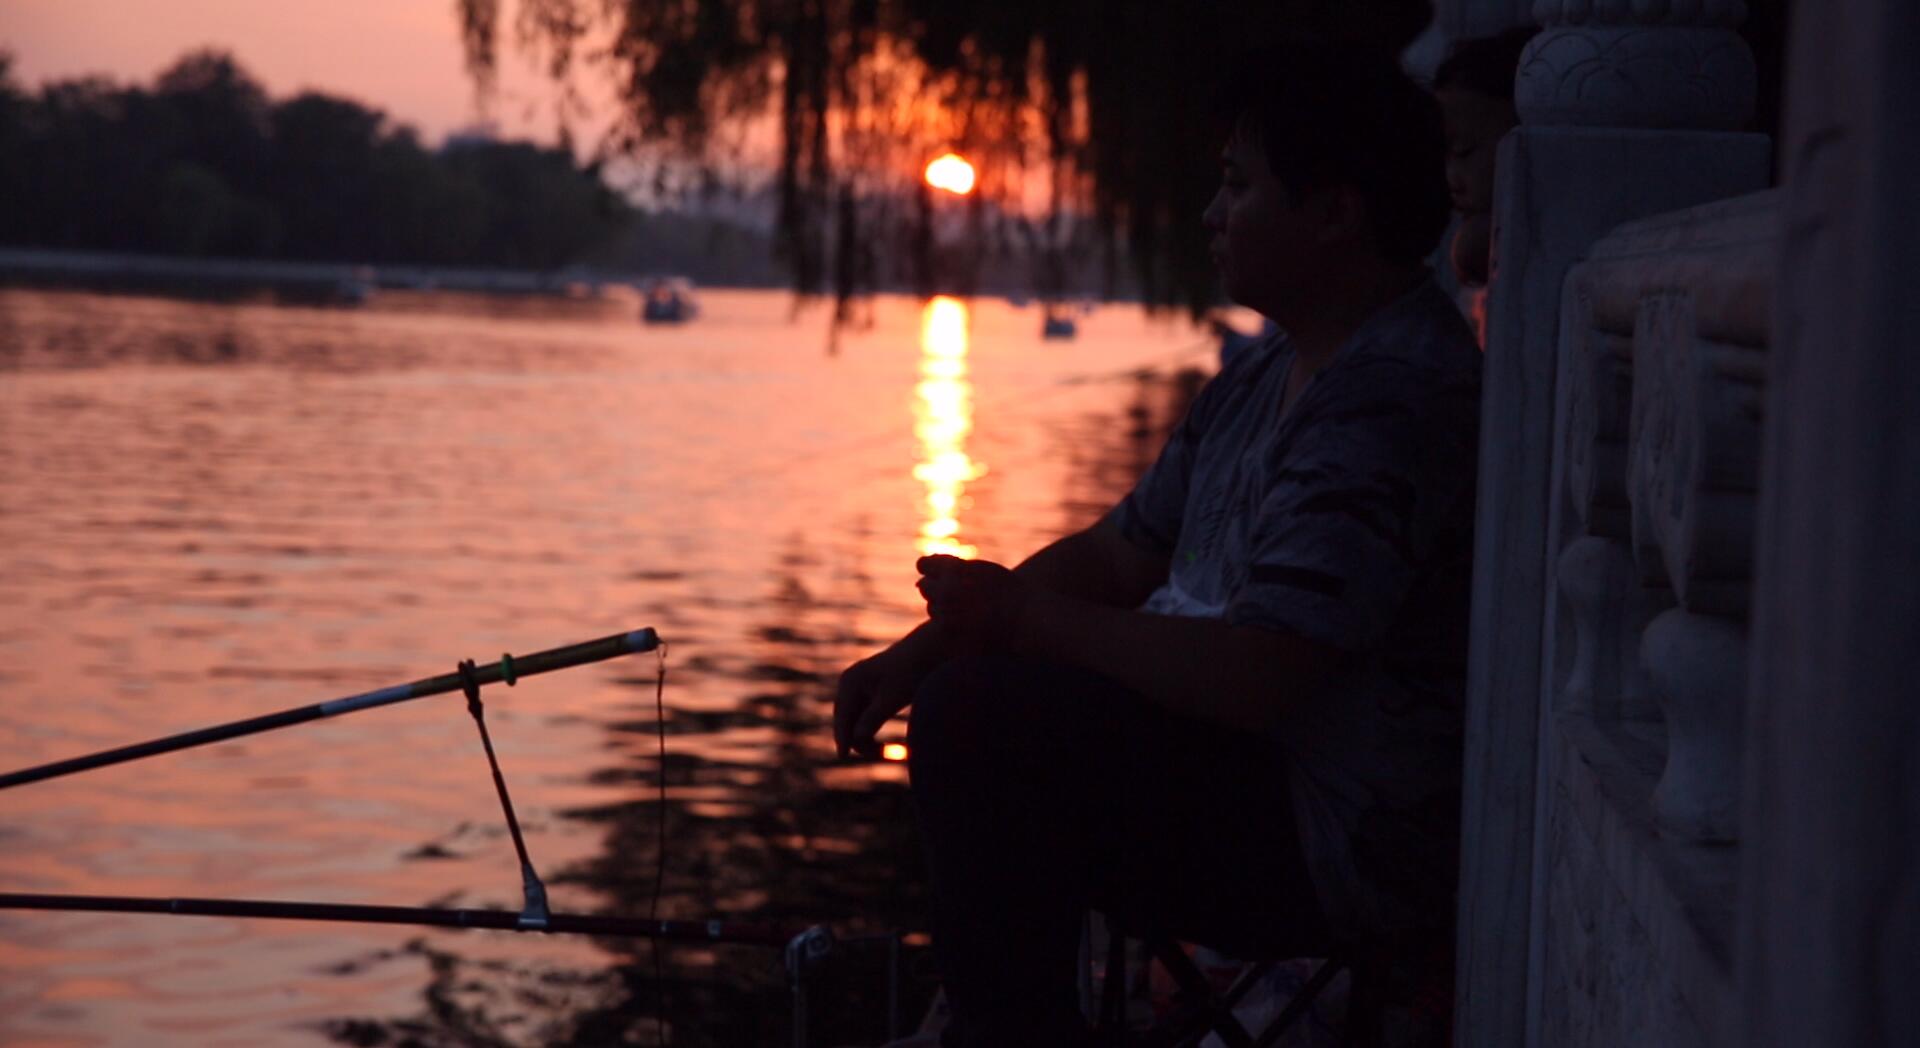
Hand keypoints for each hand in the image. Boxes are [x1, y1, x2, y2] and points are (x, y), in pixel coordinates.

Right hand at [834, 640, 929, 759]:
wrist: (928, 651)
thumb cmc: (910, 673)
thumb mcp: (892, 698)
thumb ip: (872, 719)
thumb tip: (855, 739)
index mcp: (850, 682)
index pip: (842, 716)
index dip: (843, 737)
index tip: (843, 756)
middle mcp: (848, 685)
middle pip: (845, 721)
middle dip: (858, 740)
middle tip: (884, 754)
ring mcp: (857, 689)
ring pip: (854, 722)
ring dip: (866, 738)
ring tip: (890, 751)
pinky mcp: (868, 694)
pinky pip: (862, 719)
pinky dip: (871, 730)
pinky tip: (884, 743)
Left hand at [916, 555, 1028, 649]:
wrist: (1028, 619)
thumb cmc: (1009, 590)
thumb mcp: (982, 568)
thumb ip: (951, 566)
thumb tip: (921, 567)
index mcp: (952, 570)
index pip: (923, 565)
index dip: (933, 568)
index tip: (945, 574)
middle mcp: (945, 592)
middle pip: (924, 587)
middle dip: (938, 588)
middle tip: (961, 594)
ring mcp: (946, 617)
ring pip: (932, 608)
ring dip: (944, 607)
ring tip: (970, 609)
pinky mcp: (950, 638)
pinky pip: (941, 628)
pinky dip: (951, 626)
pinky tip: (971, 625)